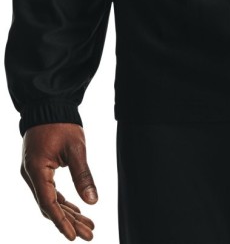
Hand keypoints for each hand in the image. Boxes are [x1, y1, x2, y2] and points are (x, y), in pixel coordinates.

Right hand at [20, 123, 96, 239]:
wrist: (48, 105)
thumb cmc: (61, 123)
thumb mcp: (75, 148)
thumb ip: (82, 175)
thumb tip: (92, 202)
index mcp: (36, 170)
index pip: (48, 203)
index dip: (61, 221)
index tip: (73, 237)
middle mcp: (31, 175)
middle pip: (50, 206)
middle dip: (70, 221)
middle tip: (90, 234)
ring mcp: (33, 173)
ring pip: (51, 200)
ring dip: (68, 213)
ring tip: (88, 226)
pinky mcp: (39, 170)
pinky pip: (50, 191)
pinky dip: (63, 202)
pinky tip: (77, 211)